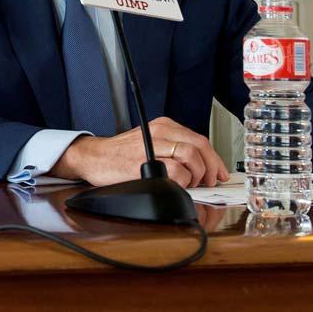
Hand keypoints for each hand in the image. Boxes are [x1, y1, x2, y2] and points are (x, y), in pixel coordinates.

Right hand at [51, 116, 228, 188]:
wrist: (93, 157)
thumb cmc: (120, 154)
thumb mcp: (149, 142)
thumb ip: (172, 149)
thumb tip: (200, 167)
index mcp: (163, 126)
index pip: (200, 140)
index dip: (215, 159)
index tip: (219, 173)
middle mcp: (160, 131)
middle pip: (200, 145)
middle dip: (211, 168)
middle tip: (209, 182)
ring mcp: (152, 145)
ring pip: (191, 156)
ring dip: (197, 174)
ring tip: (190, 184)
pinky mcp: (145, 161)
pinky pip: (177, 171)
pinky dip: (183, 182)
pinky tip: (176, 186)